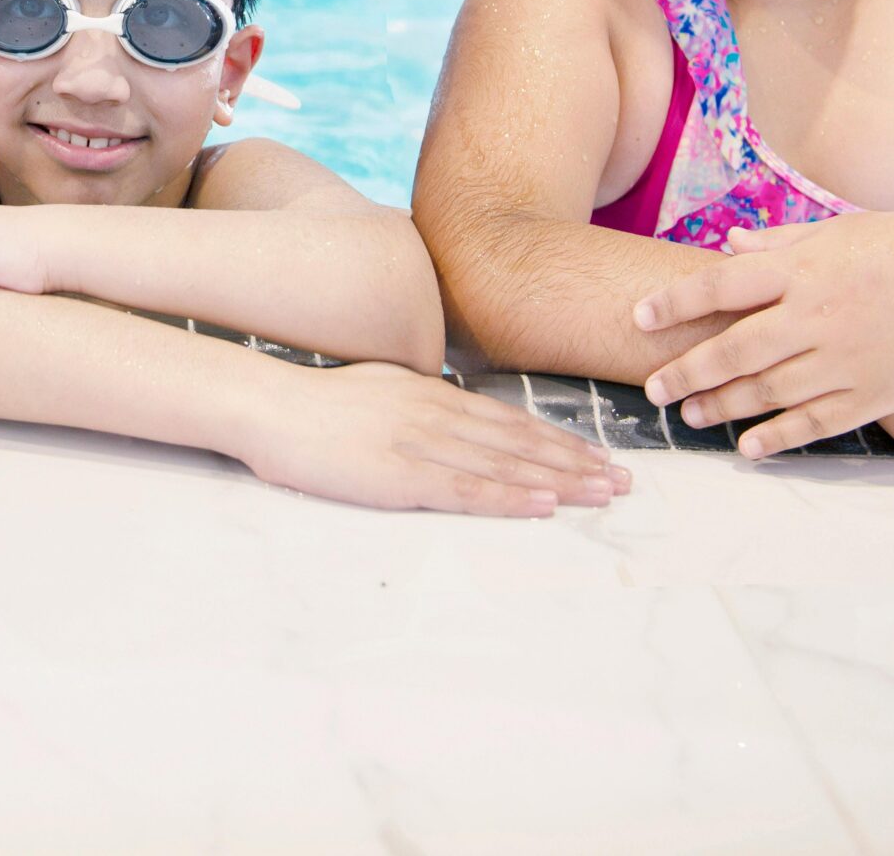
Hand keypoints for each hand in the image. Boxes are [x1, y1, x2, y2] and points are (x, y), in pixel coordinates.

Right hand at [234, 361, 630, 516]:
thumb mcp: (377, 388)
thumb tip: (446, 413)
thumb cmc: (314, 403)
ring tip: (603, 495)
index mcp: (432, 394)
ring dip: (560, 482)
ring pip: (507, 465)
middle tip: (624, 482)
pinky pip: (468, 489)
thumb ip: (416, 402)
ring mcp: (422, 443)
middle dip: (577, 463)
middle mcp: (438, 414)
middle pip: (521, 442)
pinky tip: (545, 506)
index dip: (558, 441)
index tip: (597, 456)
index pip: (509, 421)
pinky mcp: (401, 475)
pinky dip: (512, 498)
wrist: (269, 405)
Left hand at [635, 213, 893, 455]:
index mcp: (803, 269)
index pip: (720, 286)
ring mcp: (845, 360)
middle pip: (734, 350)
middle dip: (685, 373)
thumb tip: (728, 244)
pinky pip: (815, 423)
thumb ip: (780, 243)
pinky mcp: (873, 394)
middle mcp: (817, 316)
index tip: (638, 319)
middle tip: (652, 390)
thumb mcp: (838, 231)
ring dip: (721, 407)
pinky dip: (777, 437)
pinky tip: (746, 447)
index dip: (674, 303)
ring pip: (768, 392)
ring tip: (689, 415)